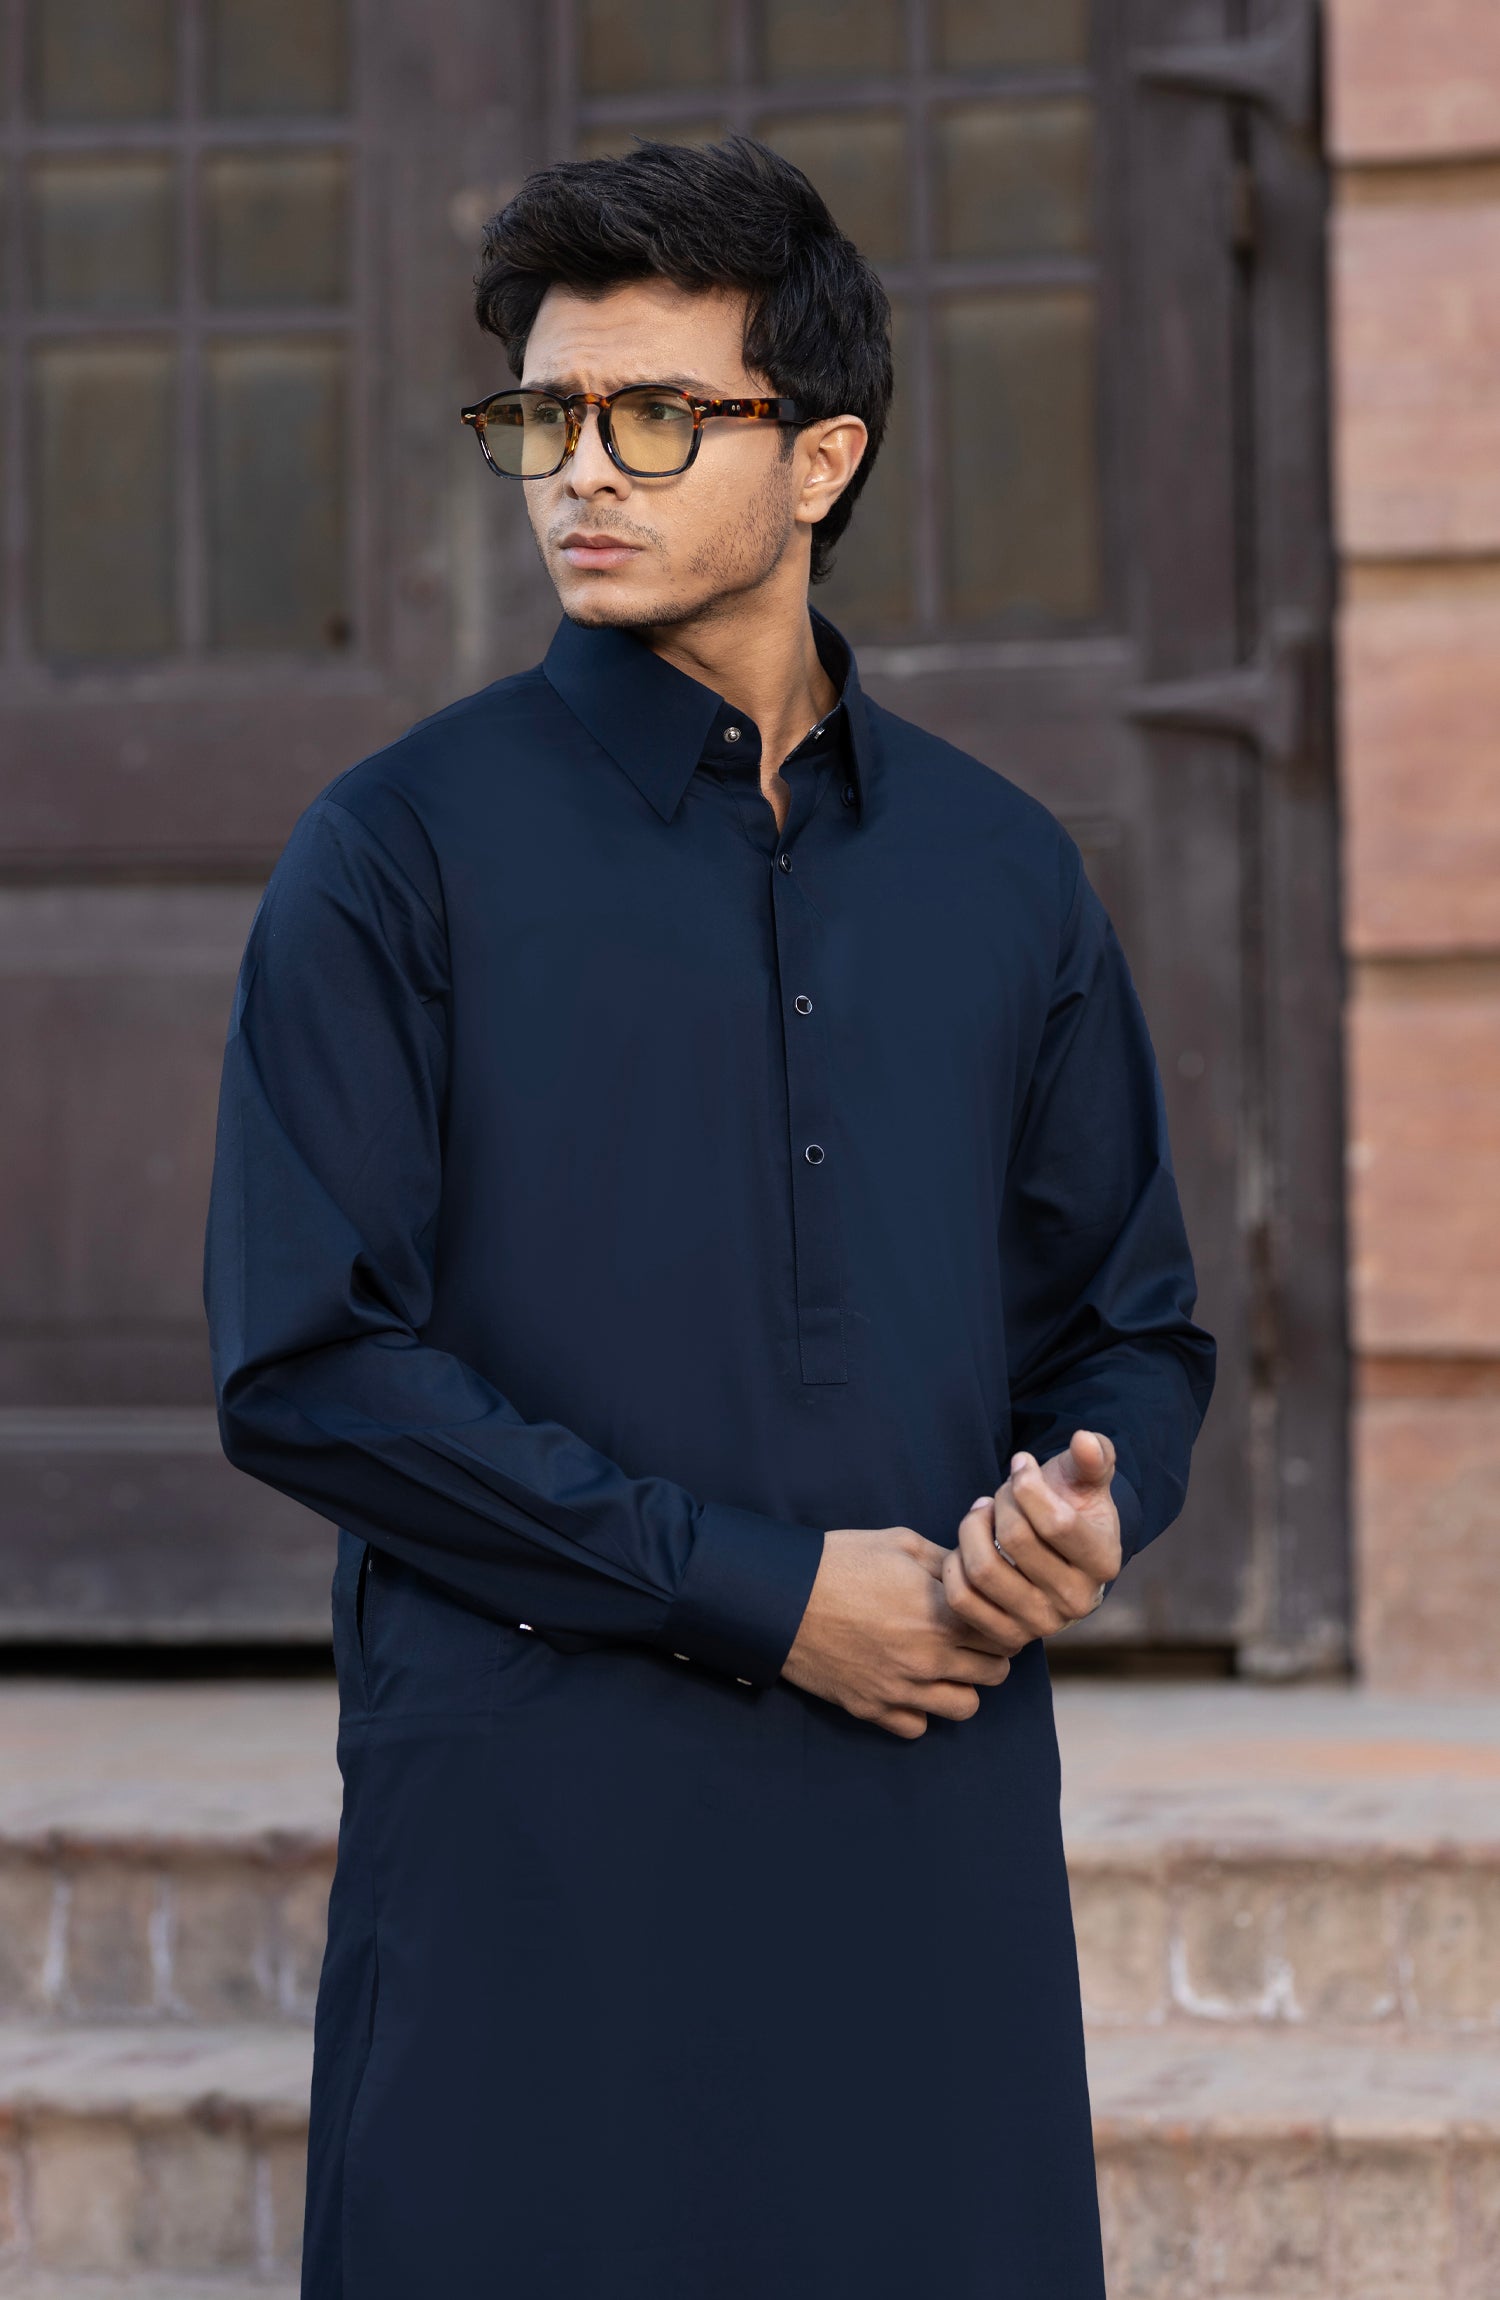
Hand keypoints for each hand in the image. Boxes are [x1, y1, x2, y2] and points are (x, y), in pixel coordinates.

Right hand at [782, 1527, 1011, 1739]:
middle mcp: (930, 1658)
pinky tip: (908, 1685)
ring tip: (942, 1665)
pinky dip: (920, 1711)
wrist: (780, 1597)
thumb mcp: (899, 1543)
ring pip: (966, 1707)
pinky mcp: (873, 1708)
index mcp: (943, 1614)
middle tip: (968, 1638)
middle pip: (994, 1672)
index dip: (1002, 1621)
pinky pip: (918, 1727)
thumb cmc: (839, 1562)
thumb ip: (947, 1560)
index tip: (988, 1613)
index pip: (1006, 1633)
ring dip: (961, 1686)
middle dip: (989, 1654)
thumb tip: (977, 1570)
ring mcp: (902, 1689)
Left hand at [941, 1431, 1121, 1657]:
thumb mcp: (1085, 1478)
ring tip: (981, 1514)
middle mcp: (1078, 1602)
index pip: (1056, 1522)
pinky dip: (954, 1562)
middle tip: (998, 1494)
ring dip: (972, 1529)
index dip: (1027, 1484)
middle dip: (1000, 1502)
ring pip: (983, 1569)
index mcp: (1104, 1562)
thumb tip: (1086, 1441)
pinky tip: (968, 1545)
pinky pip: (961, 1598)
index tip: (1021, 1463)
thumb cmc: (1068, 1506)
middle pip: (1015, 1539)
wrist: (1052, 1553)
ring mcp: (1041, 1625)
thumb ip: (1092, 1457)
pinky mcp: (1006, 1637)